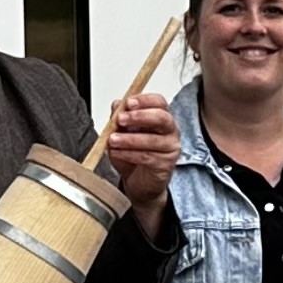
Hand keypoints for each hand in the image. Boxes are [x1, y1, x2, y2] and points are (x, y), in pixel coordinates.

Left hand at [103, 91, 180, 226]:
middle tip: (120, 120)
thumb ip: (120, 118)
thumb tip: (117, 104)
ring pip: (152, 140)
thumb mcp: (122, 133)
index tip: (128, 103)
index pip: (159, 102)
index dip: (144, 100)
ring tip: (112, 140)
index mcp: (161, 117)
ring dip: (129, 139)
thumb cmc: (134, 155)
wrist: (138, 182)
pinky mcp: (166, 164)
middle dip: (139, 117)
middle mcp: (170, 131)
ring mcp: (171, 148)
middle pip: (161, 117)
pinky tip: (116, 152)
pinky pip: (147, 157)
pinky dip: (128, 154)